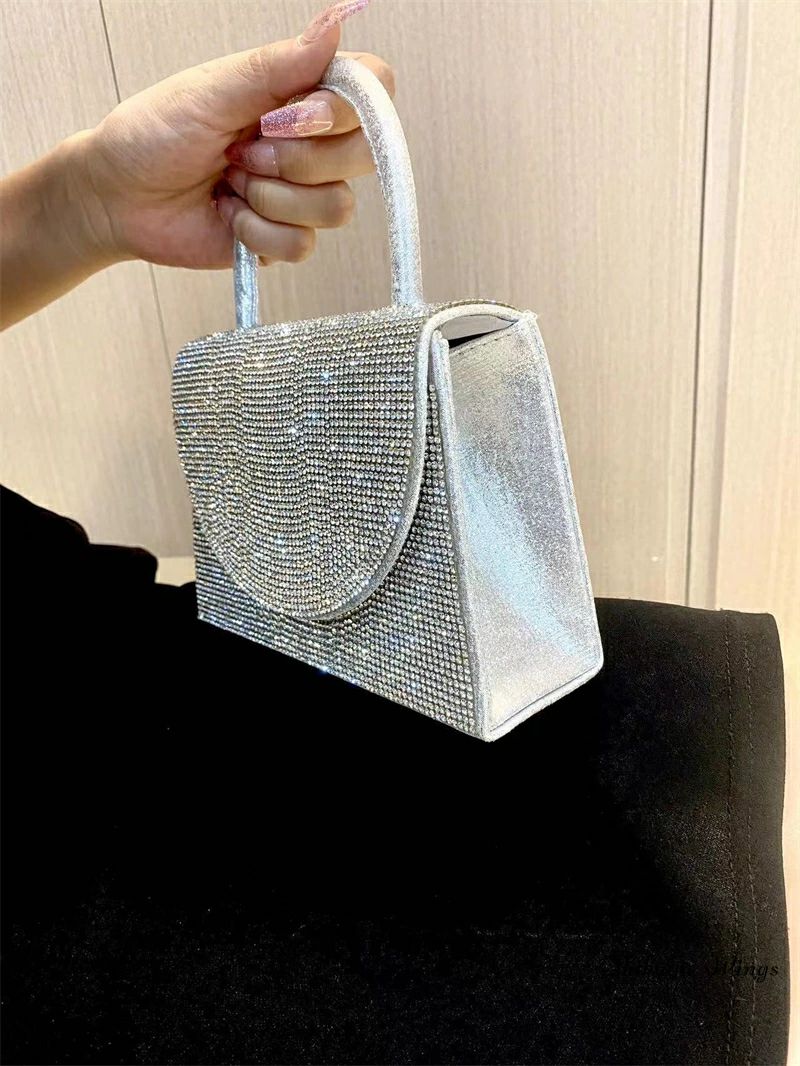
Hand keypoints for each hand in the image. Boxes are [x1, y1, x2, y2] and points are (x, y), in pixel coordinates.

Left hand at [78, 0, 391, 268]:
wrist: (118, 197)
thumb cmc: (155, 132)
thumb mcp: (214, 89)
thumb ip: (279, 64)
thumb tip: (335, 23)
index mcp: (300, 94)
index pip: (373, 90)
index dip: (344, 110)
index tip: (289, 116)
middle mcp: (311, 143)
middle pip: (364, 156)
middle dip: (296, 159)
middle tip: (241, 151)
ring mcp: (301, 194)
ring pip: (335, 207)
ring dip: (270, 197)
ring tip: (229, 182)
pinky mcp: (285, 238)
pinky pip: (302, 244)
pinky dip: (257, 231)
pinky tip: (227, 214)